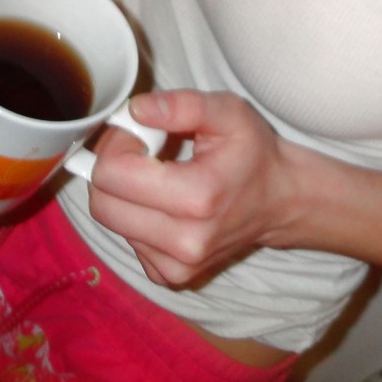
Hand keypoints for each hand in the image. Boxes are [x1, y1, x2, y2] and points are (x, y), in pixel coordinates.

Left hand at [85, 91, 298, 287]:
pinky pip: (126, 241)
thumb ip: (183, 105)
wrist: (280, 200)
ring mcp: (176, 266)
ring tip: (159, 175)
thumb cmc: (253, 154)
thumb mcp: (230, 113)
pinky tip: (164, 202)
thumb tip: (136, 111)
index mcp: (198, 198)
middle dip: (113, 169)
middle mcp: (185, 242)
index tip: (141, 133)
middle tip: (142, 151)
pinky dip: (135, 217)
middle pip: (101, 204)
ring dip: (124, 193)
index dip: (116, 144)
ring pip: (111, 223)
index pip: (111, 175)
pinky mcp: (169, 276)